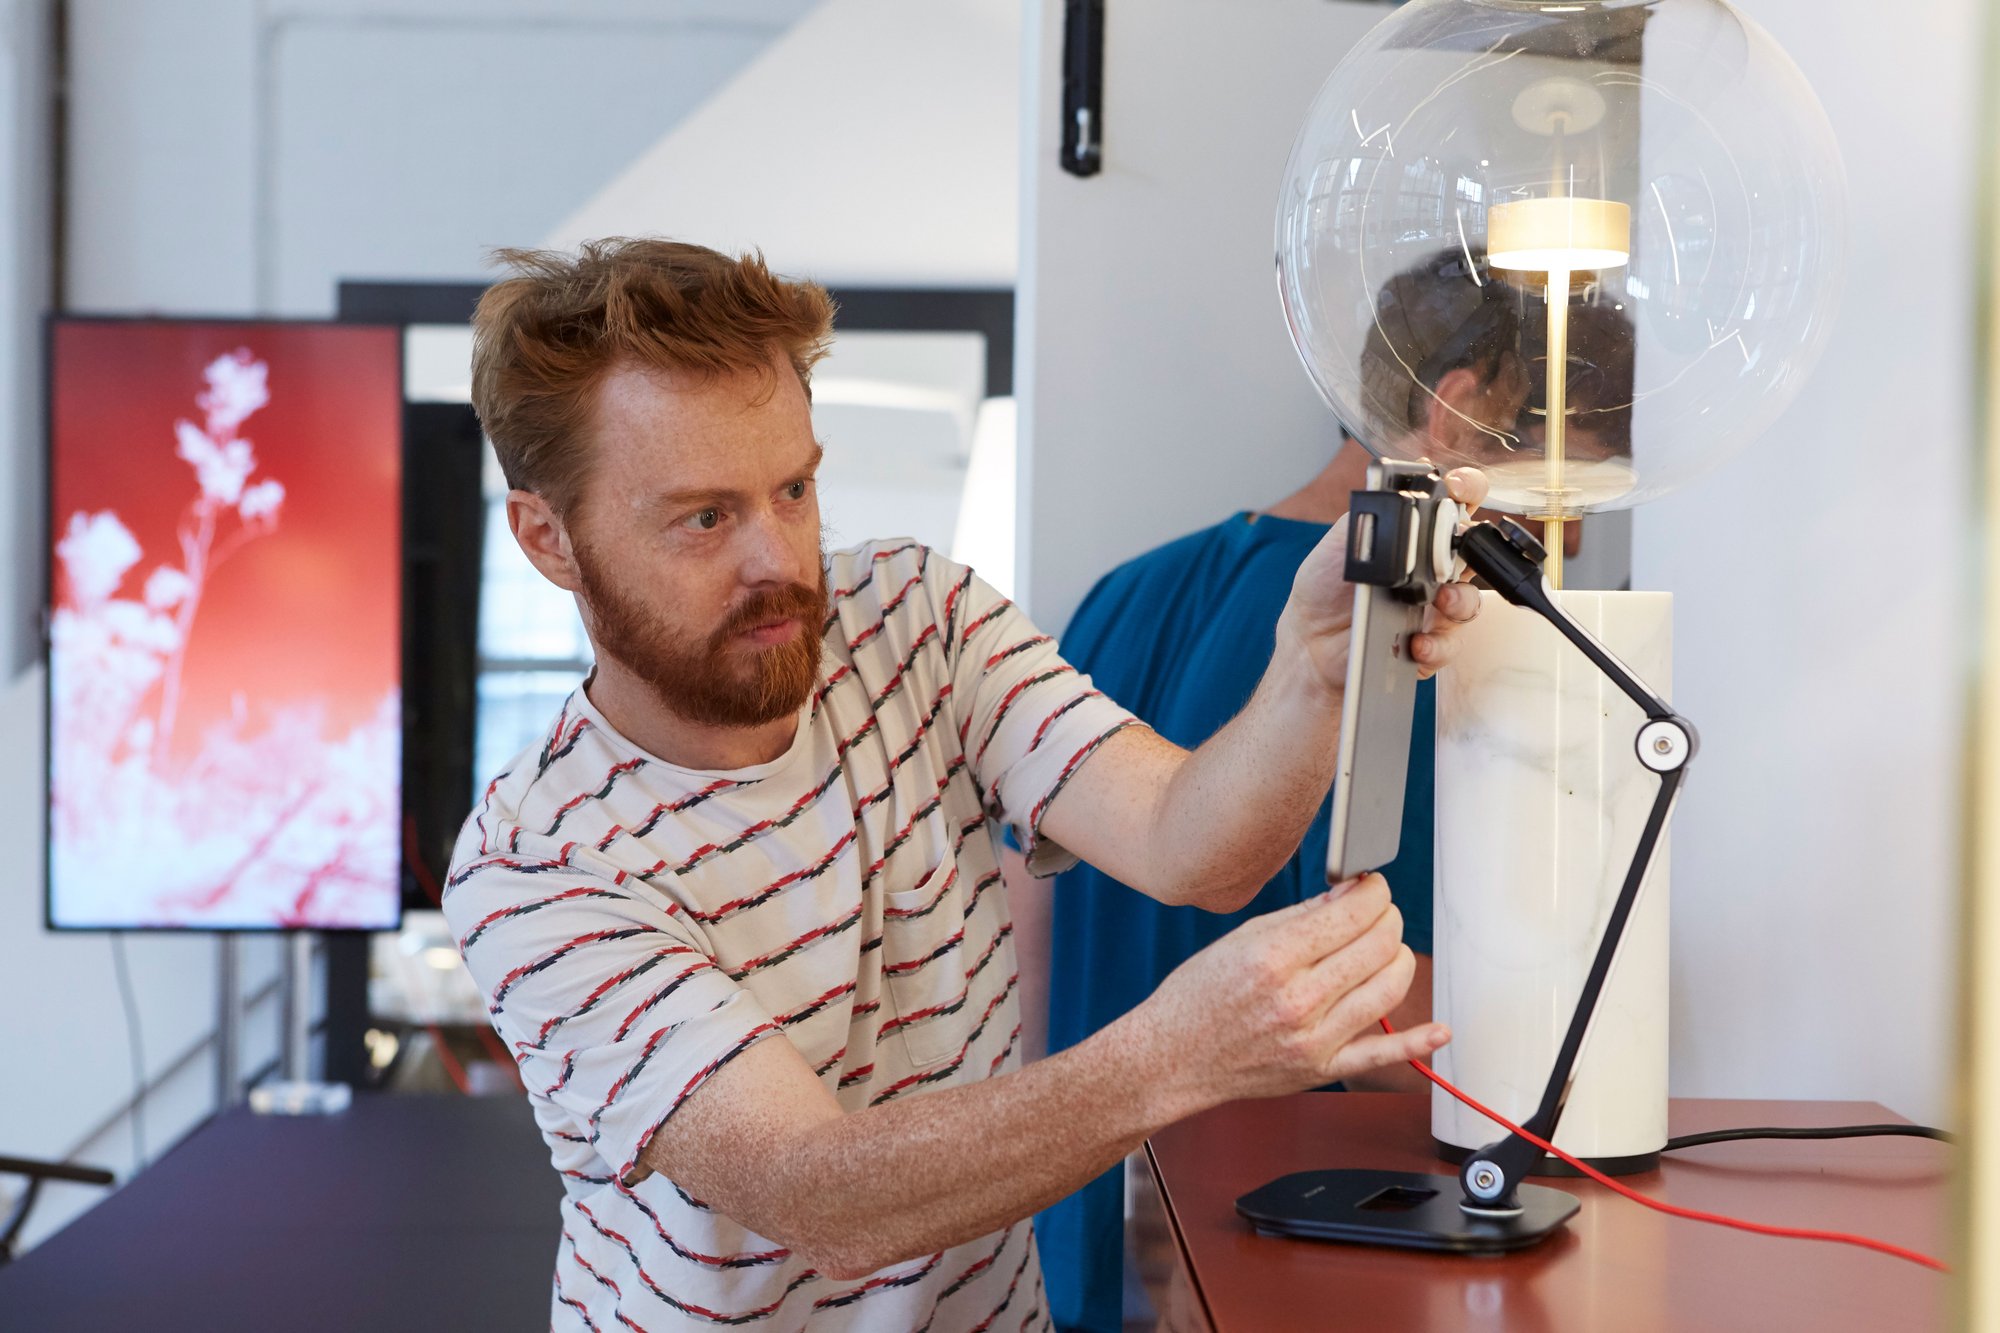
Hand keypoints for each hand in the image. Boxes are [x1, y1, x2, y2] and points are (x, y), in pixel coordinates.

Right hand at [1129, 875, 1449, 1110]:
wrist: (1173, 1056)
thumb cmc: (1198, 996)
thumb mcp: (1242, 939)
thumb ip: (1301, 917)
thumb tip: (1350, 893)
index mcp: (1274, 958)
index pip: (1353, 912)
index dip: (1373, 890)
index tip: (1371, 886)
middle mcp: (1297, 999)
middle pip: (1378, 944)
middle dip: (1386, 918)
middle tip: (1375, 912)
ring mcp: (1314, 1039)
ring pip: (1388, 987)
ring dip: (1398, 957)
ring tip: (1383, 948)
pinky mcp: (1322, 1070)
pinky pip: (1382, 1054)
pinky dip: (1419, 1042)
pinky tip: (1439, 1030)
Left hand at [1279, 467, 1490, 697]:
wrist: (1310, 638)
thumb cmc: (1325, 587)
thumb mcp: (1340, 541)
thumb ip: (1368, 515)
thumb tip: (1388, 498)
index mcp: (1416, 537)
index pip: (1453, 505)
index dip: (1466, 489)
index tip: (1458, 488)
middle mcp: (1432, 569)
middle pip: (1476, 551)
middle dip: (1476, 548)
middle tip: (1457, 549)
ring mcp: (1434, 607)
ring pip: (1469, 600)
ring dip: (1460, 599)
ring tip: (1439, 600)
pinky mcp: (1429, 642)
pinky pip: (1448, 644)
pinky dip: (1436, 644)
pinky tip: (1416, 642)